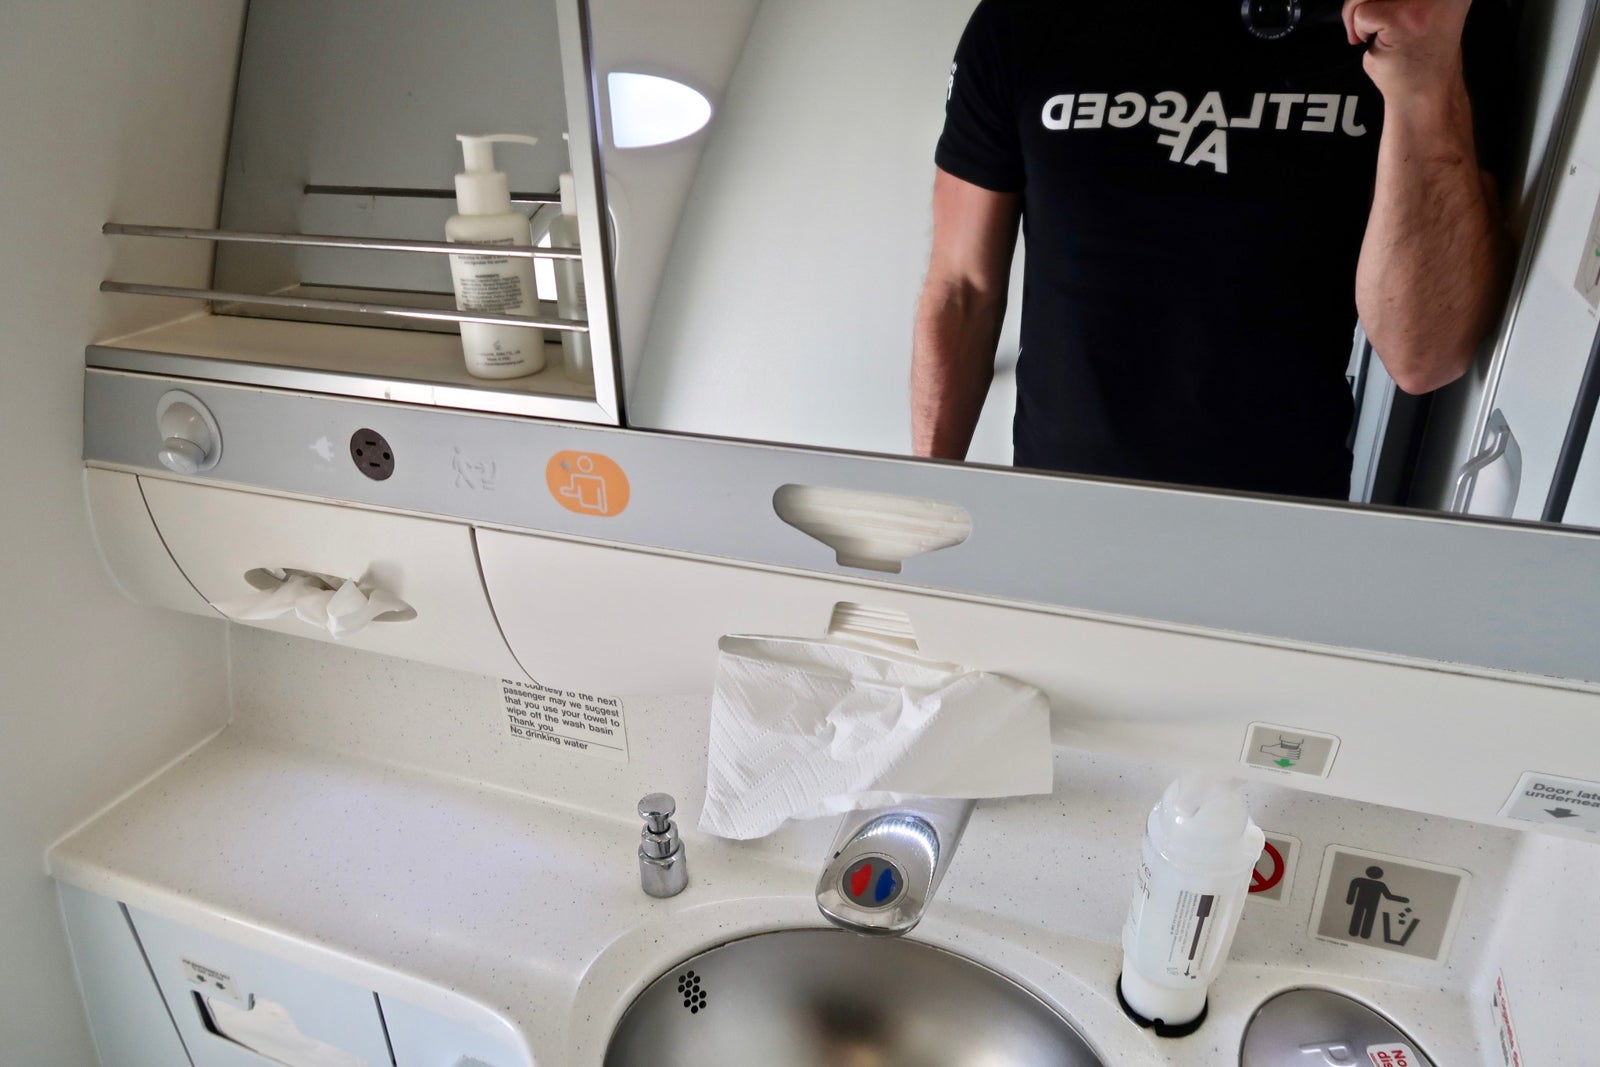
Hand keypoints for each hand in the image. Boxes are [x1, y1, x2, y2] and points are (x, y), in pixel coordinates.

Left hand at [1342, 0, 1471, 104]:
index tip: (1386, 20)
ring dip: (1358, 16)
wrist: (1424, 94)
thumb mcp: (1414, 8)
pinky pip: (1360, 15)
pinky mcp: (1401, 18)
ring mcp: (1422, 0)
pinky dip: (1360, 32)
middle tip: (1369, 24)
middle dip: (1360, 2)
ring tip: (1375, 35)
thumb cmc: (1416, 54)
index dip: (1380, 0)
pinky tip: (1381, 47)